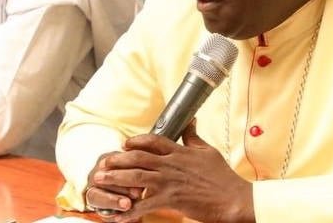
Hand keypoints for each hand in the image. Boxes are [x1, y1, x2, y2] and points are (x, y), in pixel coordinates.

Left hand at [90, 122, 254, 222]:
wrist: (231, 198)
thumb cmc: (221, 176)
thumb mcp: (207, 151)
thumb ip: (193, 136)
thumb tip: (190, 119)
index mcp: (180, 152)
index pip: (153, 140)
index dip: (136, 141)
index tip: (124, 144)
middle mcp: (171, 165)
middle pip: (138, 157)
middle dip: (117, 159)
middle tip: (104, 161)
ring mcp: (169, 182)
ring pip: (135, 178)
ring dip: (115, 179)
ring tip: (101, 181)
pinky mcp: (170, 200)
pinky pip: (143, 206)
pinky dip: (128, 211)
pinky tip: (117, 215)